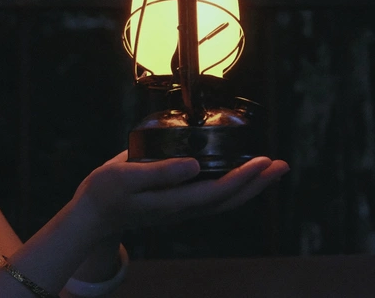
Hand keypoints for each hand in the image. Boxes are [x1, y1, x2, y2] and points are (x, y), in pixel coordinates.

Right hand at [75, 151, 288, 235]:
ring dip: (250, 186)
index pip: (217, 191)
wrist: (93, 215)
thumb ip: (159, 171)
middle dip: (257, 183)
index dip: (243, 177)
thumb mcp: (124, 176)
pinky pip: (213, 199)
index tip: (263, 160)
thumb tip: (194, 165)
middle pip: (229, 200)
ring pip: (224, 201)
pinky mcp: (177, 205)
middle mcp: (183, 209)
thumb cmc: (105, 192)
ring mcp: (181, 210)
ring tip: (269, 169)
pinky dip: (232, 188)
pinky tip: (237, 177)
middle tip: (281, 164)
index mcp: (173, 202)